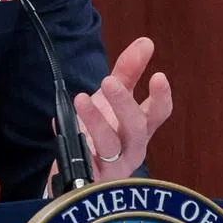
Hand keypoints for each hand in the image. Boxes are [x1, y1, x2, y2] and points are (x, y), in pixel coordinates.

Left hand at [74, 36, 171, 181]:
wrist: (79, 175)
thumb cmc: (103, 134)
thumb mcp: (113, 100)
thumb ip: (128, 71)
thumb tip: (146, 42)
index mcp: (140, 129)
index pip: (158, 114)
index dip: (161, 97)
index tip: (159, 76)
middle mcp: (131, 149)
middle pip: (136, 128)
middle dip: (124, 104)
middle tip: (109, 81)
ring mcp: (112, 167)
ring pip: (110, 146)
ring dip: (96, 121)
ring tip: (81, 98)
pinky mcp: (91, 180)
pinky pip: (84, 162)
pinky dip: (75, 143)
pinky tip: (61, 125)